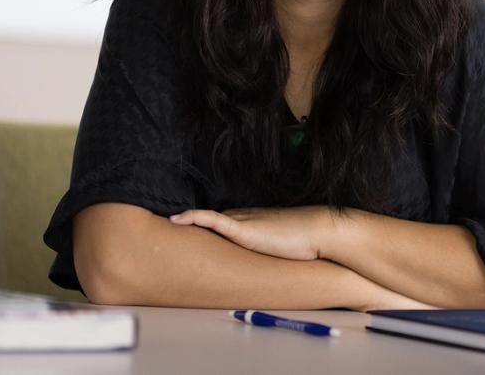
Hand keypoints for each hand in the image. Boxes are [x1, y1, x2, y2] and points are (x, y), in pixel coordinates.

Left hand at [169, 206, 333, 260]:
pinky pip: (211, 219)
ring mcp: (242, 221)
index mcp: (253, 221)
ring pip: (206, 219)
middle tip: (168, 229)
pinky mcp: (242, 228)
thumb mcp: (284, 247)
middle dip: (191, 222)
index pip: (223, 221)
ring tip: (165, 224)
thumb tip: (269, 268)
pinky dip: (193, 217)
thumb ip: (272, 252)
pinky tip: (176, 219)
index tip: (186, 229)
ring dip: (187, 220)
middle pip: (211, 219)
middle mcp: (244, 217)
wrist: (319, 231)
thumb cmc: (307, 241)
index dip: (204, 224)